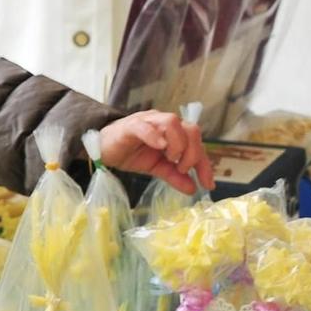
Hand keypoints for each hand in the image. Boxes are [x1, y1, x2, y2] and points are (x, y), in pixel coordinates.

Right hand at [99, 111, 213, 195]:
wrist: (102, 148)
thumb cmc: (130, 153)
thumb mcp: (156, 168)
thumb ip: (174, 176)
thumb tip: (193, 188)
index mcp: (174, 132)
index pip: (197, 144)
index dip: (205, 164)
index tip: (207, 185)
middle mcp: (164, 122)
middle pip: (191, 129)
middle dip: (193, 152)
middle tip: (182, 169)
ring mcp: (148, 121)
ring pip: (172, 122)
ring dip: (177, 143)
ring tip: (170, 159)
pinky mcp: (131, 125)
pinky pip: (146, 126)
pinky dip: (155, 136)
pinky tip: (160, 148)